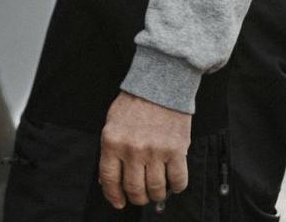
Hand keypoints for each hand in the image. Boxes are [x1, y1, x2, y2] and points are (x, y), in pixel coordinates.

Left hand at [98, 91, 189, 208]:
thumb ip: (110, 151)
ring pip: (156, 189)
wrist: (161, 82)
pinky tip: (174, 182)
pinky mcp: (177, 149)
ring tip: (158, 189)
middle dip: (137, 198)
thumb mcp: (113, 123)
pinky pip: (179, 180)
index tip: (119, 202)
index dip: (113, 196)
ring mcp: (155, 150)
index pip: (109, 180)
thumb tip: (107, 180)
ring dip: (157, 195)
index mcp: (112, 142)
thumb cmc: (135, 102)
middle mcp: (132, 149)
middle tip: (141, 195)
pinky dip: (177, 186)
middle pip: (134, 189)